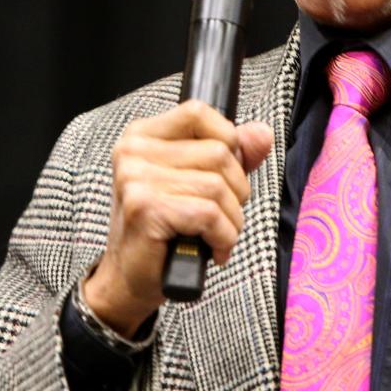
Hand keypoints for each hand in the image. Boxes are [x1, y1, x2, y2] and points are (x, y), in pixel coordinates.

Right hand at [82, 100, 273, 337]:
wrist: (129, 279)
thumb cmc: (166, 230)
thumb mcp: (200, 183)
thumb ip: (233, 155)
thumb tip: (262, 133)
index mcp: (143, 135)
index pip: (197, 112)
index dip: (227, 140)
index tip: (226, 173)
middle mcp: (133, 151)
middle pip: (218, 152)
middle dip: (236, 191)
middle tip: (219, 217)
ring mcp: (136, 178)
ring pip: (218, 185)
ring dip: (231, 219)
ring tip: (215, 236)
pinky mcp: (146, 208)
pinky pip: (210, 213)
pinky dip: (223, 237)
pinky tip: (212, 249)